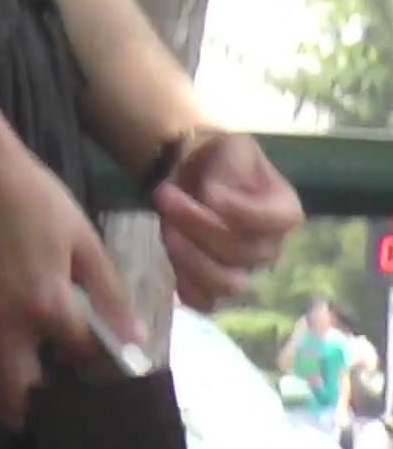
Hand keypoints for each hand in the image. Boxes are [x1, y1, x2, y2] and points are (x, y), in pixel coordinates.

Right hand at [0, 152, 136, 428]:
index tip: (126, 370)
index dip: (108, 365)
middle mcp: (6, 324)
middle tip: (79, 413)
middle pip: (25, 392)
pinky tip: (11, 387)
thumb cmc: (41, 205)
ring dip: (18, 405)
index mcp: (46, 304)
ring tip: (47, 410)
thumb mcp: (87, 245)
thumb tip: (134, 341)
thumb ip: (110, 297)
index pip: (83, 355)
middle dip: (53, 410)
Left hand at [154, 130, 300, 311]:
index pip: (278, 222)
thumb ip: (231, 165)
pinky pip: (206, 302)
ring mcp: (244, 270)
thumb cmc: (219, 162)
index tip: (209, 191)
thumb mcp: (231, 146)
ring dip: (191, 258)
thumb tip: (216, 198)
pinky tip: (170, 264)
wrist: (191, 176)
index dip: (243, 211)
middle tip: (164, 196)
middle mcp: (270, 246)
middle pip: (244, 252)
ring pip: (228, 284)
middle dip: (198, 224)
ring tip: (165, 226)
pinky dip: (187, 287)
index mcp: (284, 211)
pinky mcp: (213, 284)